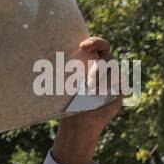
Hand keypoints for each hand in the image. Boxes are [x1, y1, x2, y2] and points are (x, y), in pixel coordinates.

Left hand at [52, 37, 121, 163]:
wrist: (78, 121)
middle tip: (88, 85)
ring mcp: (113, 79)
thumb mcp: (63, 83)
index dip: (96, 42)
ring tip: (93, 94)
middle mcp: (103, 68)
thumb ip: (59, 70)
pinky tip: (107, 95)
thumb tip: (41, 59)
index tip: (83, 46)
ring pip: (115, 72)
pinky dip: (116, 88)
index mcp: (91, 62)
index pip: (100, 45)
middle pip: (108, 58)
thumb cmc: (68, 101)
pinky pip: (123, 84)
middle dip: (98, 70)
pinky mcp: (119, 91)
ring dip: (104, 83)